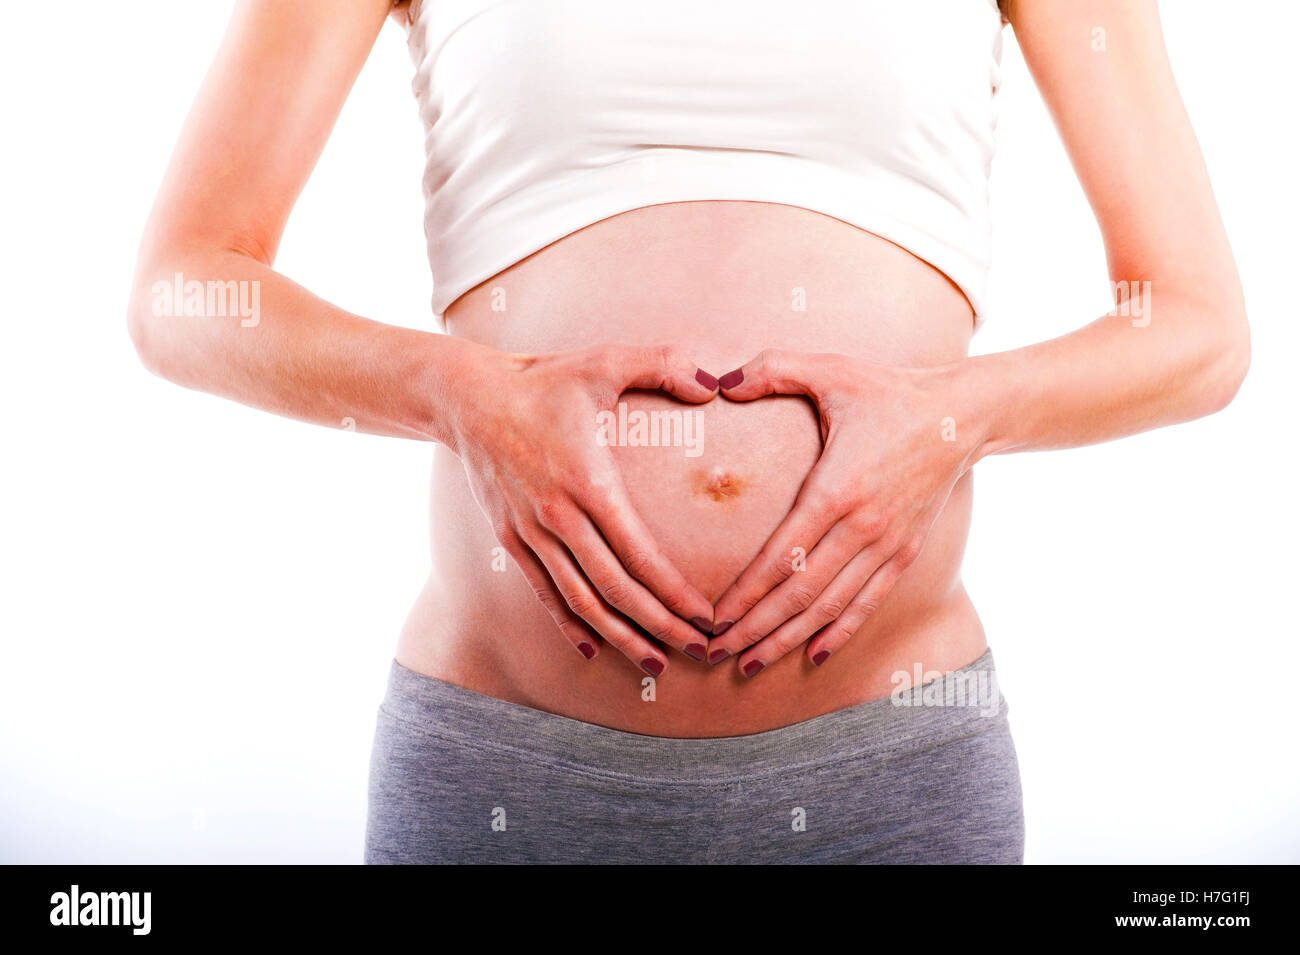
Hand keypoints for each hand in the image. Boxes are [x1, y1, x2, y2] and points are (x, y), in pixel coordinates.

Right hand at [441, 337, 720, 674]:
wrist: (467, 398)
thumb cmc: (543, 380)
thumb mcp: (603, 361)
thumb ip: (662, 364)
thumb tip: (713, 381)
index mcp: (587, 481)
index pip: (638, 553)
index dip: (673, 592)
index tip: (705, 616)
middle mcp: (557, 516)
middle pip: (614, 589)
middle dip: (659, 625)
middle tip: (698, 651)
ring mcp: (530, 532)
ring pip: (579, 600)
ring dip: (620, 636)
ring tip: (656, 663)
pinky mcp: (509, 540)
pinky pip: (543, 592)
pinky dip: (568, 624)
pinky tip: (593, 647)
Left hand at [706, 350, 980, 674]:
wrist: (961, 416)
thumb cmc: (886, 392)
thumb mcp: (830, 369)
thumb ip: (772, 369)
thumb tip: (721, 381)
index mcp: (836, 489)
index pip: (782, 556)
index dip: (746, 593)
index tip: (714, 618)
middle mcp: (862, 527)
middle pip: (800, 594)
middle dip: (755, 629)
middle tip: (714, 654)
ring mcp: (886, 545)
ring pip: (830, 607)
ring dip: (788, 639)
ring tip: (750, 665)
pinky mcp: (904, 554)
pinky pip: (867, 603)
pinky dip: (840, 632)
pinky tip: (812, 655)